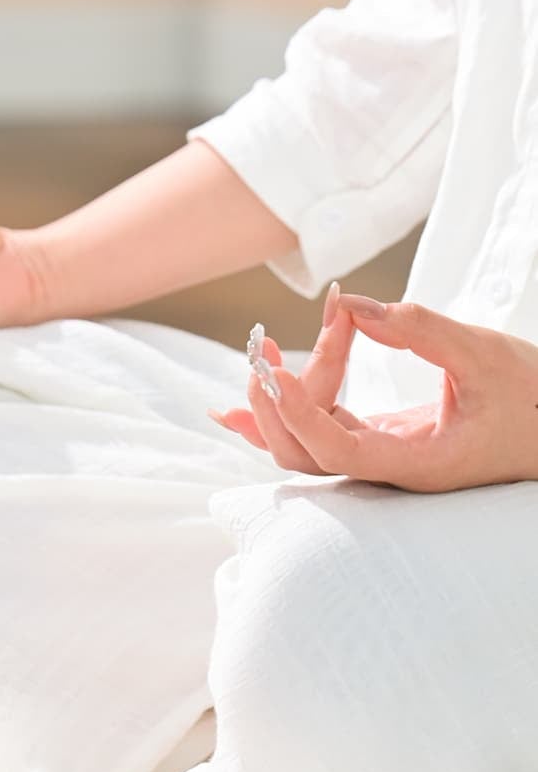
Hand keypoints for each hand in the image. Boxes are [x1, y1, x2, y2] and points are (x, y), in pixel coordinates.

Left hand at [213, 290, 537, 492]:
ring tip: (262, 352)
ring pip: (304, 445)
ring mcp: (377, 454)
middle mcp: (388, 466)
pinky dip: (284, 407)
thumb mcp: (485, 354)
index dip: (300, 415)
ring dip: (274, 402)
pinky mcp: (375, 436)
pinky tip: (261, 381)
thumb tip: (354, 305)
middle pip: (305, 452)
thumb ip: (420, 329)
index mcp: (418, 461)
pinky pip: (316, 430)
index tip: (277, 373)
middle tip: (265, 346)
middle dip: (277, 401)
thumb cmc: (532, 398)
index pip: (338, 450)